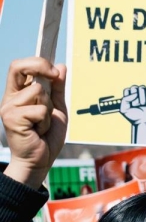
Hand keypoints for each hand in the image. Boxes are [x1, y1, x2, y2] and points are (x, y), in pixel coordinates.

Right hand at [0, 57, 67, 188]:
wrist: (40, 160)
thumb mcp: (57, 108)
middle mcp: (11, 98)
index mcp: (19, 93)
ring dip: (49, 109)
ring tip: (43, 123)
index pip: (19, 66)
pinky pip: (40, 110)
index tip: (54, 69)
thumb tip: (60, 66)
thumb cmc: (46, 136)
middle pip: (20, 67)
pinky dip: (46, 121)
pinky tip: (39, 130)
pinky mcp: (12, 119)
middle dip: (41, 67)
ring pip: (38, 91)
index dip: (37, 61)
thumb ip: (58, 88)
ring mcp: (9, 108)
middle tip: (54, 76)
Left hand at [120, 85, 145, 125]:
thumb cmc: (132, 116)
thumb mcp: (123, 110)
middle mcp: (134, 93)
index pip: (127, 90)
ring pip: (142, 87)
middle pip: (134, 87)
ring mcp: (142, 94)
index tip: (130, 105)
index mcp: (127, 96)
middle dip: (136, 97)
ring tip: (143, 104)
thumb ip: (125, 100)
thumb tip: (135, 94)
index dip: (129, 97)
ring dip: (143, 97)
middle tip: (137, 105)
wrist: (143, 122)